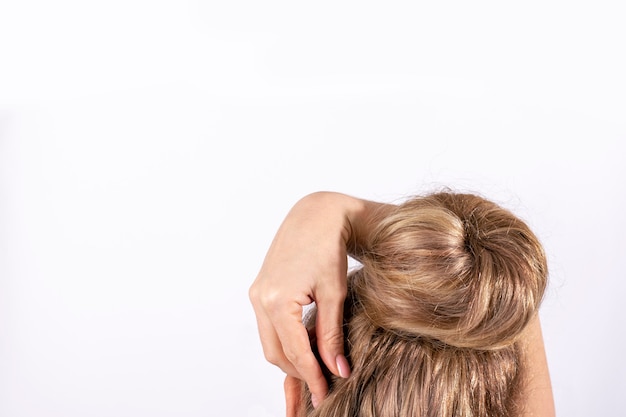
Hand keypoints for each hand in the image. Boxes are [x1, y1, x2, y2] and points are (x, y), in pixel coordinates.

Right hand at [249, 192, 358, 406]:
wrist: (315, 215)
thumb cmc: (327, 247)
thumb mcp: (334, 294)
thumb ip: (332, 335)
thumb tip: (338, 369)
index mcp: (277, 300)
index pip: (295, 352)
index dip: (312, 376)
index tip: (325, 393)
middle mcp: (260, 298)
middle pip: (275, 352)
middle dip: (298, 371)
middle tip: (323, 384)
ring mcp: (256, 293)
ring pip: (270, 341)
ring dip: (291, 356)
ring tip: (317, 365)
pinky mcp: (259, 289)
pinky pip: (268, 325)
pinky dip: (285, 339)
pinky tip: (305, 342)